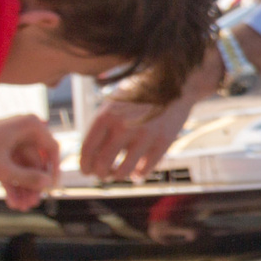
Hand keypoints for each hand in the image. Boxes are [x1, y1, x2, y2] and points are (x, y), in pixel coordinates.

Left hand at [0, 115, 62, 210]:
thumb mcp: (3, 169)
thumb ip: (29, 178)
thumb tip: (49, 184)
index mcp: (29, 126)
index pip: (52, 149)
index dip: (53, 171)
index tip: (52, 190)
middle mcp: (22, 130)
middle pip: (36, 162)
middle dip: (33, 184)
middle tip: (32, 204)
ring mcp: (10, 140)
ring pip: (23, 167)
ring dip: (22, 187)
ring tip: (21, 207)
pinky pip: (11, 167)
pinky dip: (11, 183)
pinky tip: (12, 202)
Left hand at [81, 85, 201, 179]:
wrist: (175, 84)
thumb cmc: (140, 94)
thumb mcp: (114, 102)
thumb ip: (102, 126)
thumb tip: (91, 156)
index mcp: (107, 115)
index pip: (87, 149)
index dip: (85, 165)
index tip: (87, 170)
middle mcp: (123, 125)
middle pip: (102, 164)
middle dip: (100, 173)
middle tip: (103, 174)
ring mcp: (144, 135)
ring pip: (122, 171)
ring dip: (117, 176)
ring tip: (119, 173)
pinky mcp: (163, 142)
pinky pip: (144, 170)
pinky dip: (138, 175)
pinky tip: (137, 172)